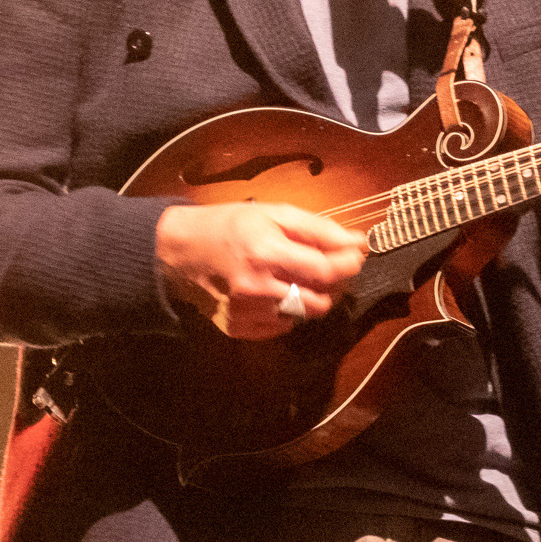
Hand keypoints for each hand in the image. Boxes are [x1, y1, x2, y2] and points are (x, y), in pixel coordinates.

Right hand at [155, 201, 366, 340]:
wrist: (181, 250)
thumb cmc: (231, 225)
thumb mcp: (274, 212)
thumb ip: (318, 228)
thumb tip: (358, 242)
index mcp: (266, 252)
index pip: (325, 270)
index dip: (349, 264)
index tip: (357, 255)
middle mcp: (256, 287)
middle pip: (319, 301)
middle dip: (334, 286)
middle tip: (329, 268)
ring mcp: (245, 313)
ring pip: (302, 316)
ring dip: (311, 298)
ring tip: (300, 277)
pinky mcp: (238, 329)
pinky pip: (281, 327)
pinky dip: (287, 312)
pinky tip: (276, 292)